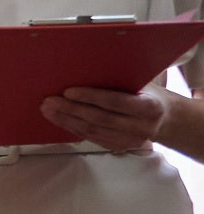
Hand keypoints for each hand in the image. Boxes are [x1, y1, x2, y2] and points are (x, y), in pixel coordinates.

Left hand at [43, 85, 167, 152]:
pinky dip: (72, 128)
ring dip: (65, 120)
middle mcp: (140, 127)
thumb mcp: (143, 83)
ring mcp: (129, 140)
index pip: (115, 102)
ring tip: (48, 110)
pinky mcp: (118, 146)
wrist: (165, 119)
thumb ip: (121, 80)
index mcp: (149, 107)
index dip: (90, 97)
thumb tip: (87, 67)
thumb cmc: (149, 94)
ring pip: (91, 131)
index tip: (68, 91)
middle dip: (70, 110)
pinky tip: (59, 119)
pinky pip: (91, 137)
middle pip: (99, 119)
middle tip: (50, 101)